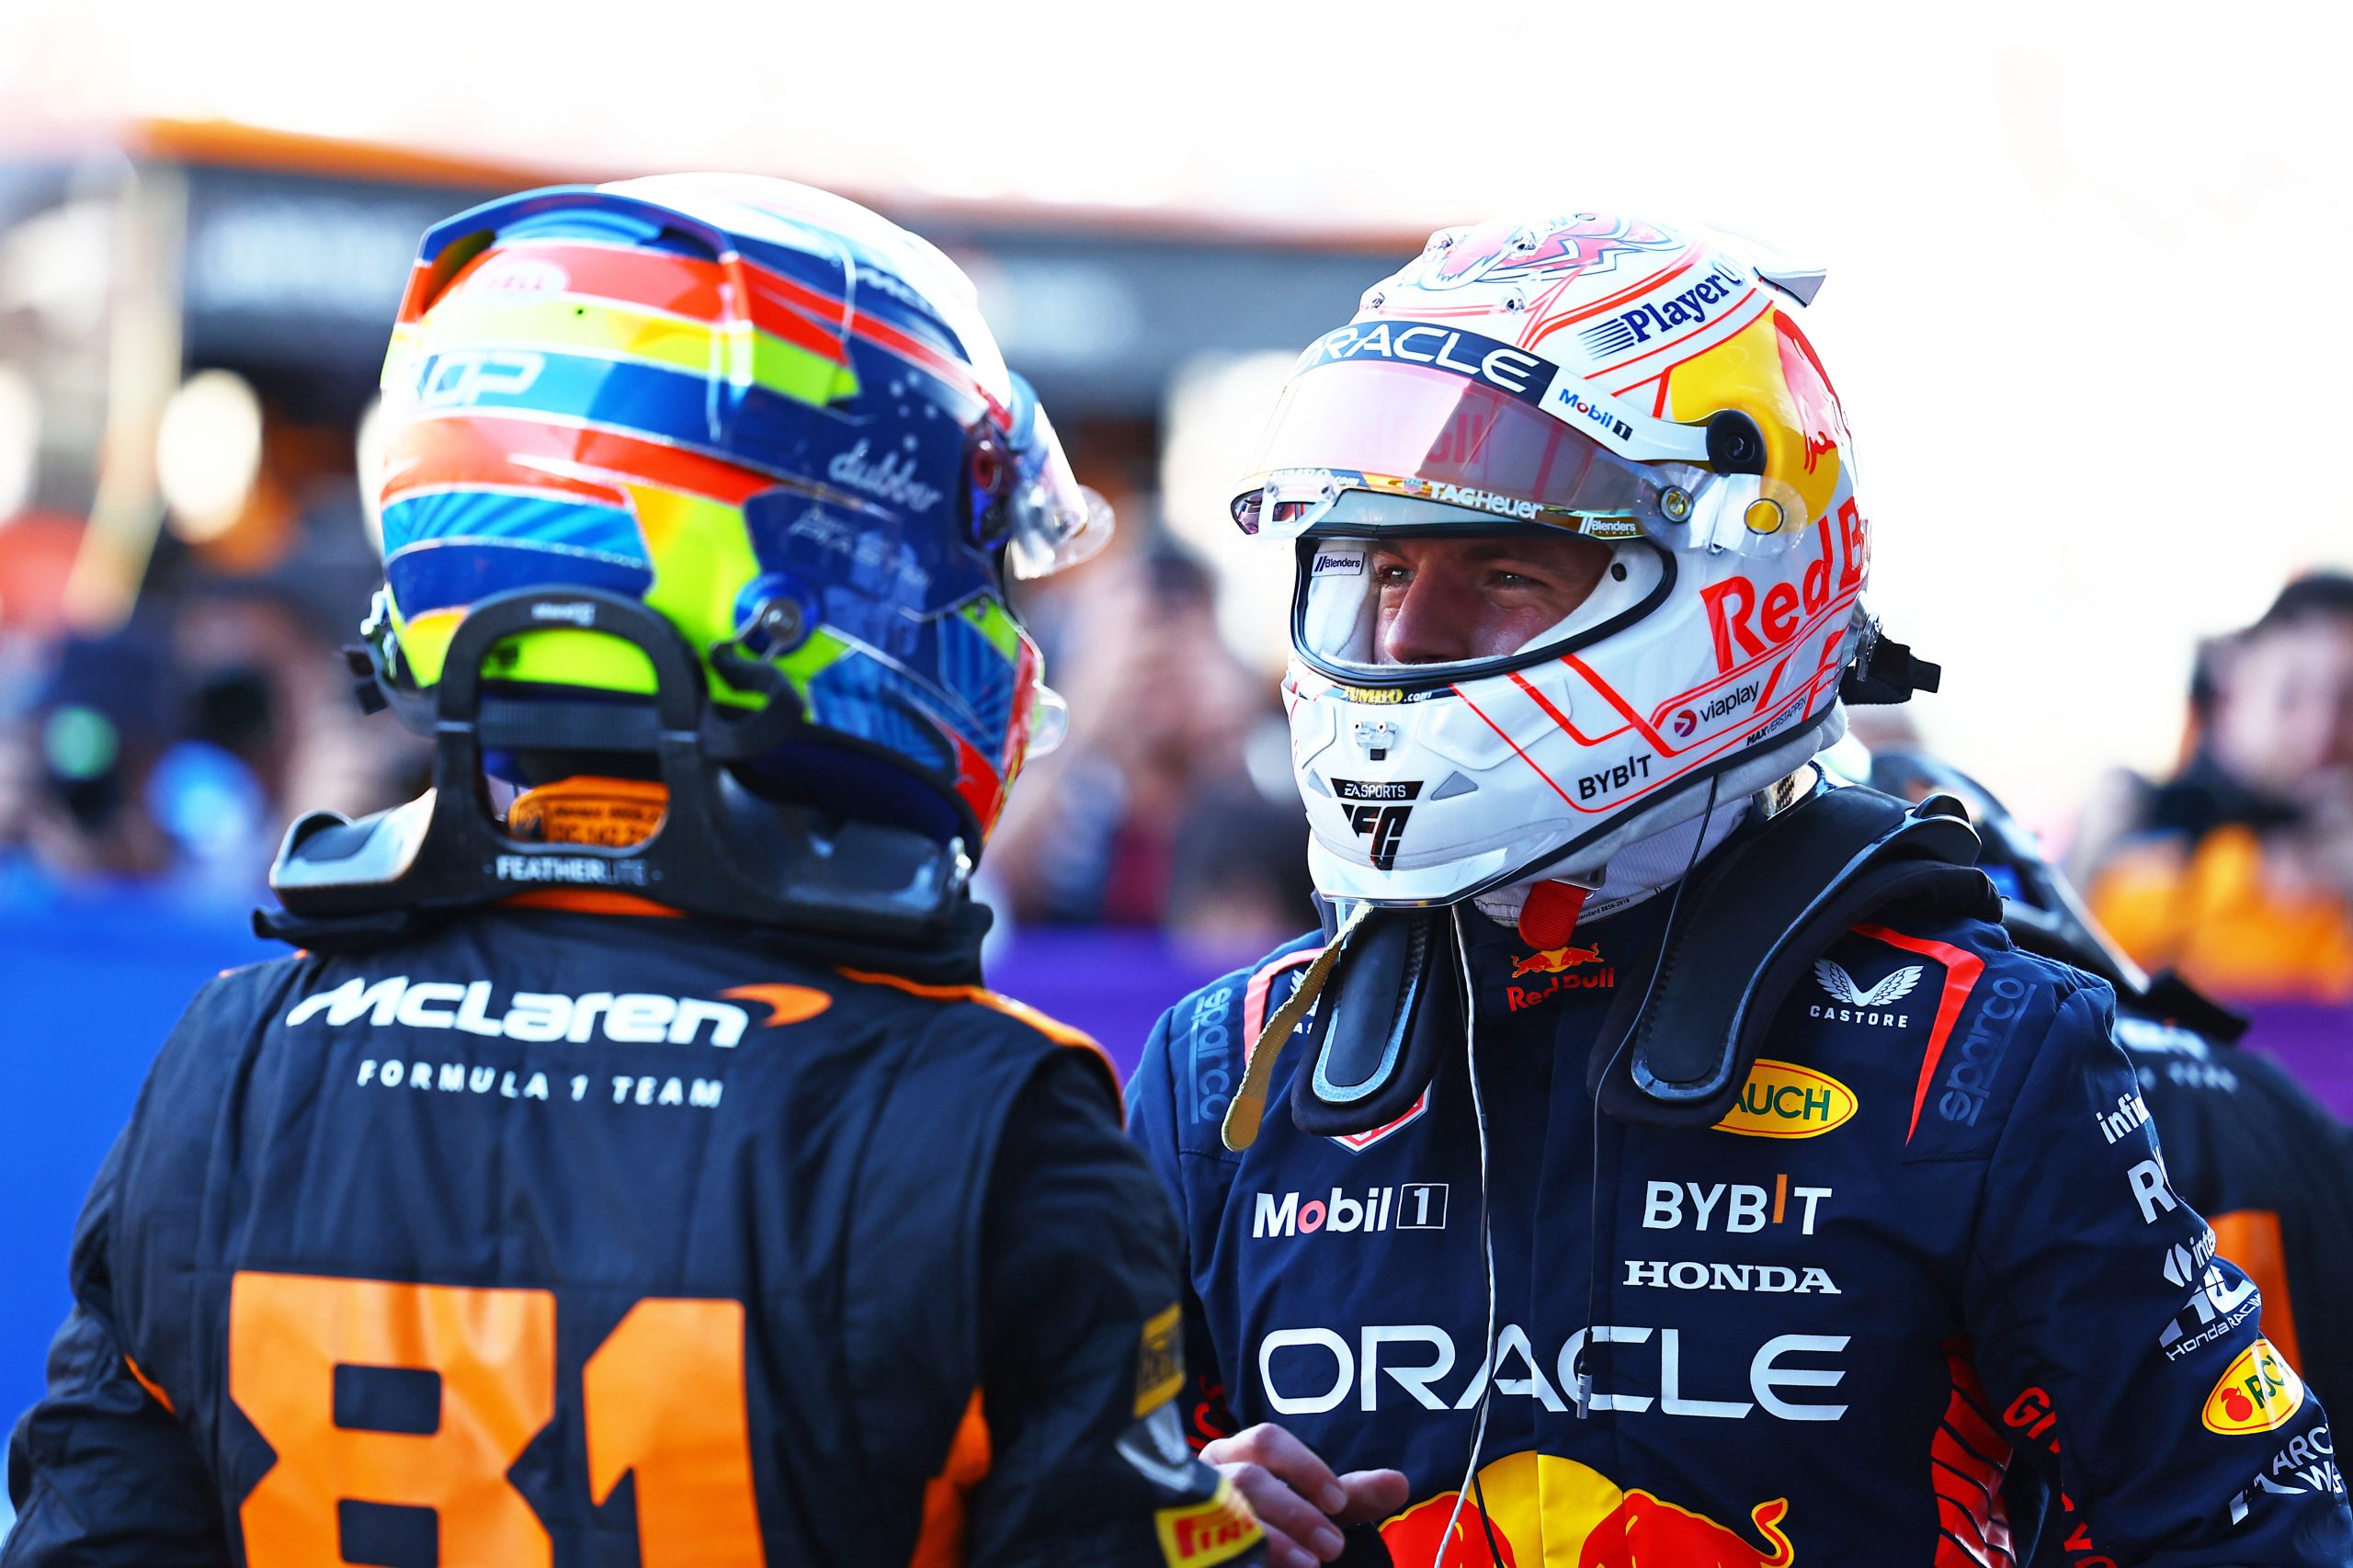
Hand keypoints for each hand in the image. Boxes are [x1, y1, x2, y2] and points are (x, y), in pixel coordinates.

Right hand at [1201, 1422, 1409, 1567]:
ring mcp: (1190, 1511)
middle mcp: (1208, 1476)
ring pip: (1227, 1515)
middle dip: (1296, 1511)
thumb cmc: (1278, 1524)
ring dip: (1274, 1539)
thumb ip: (1353, 1496)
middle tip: (1333, 1546)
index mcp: (1236, 1452)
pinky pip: (1210, 1548)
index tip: (1339, 1501)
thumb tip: (1399, 1482)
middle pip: (1248, 1479)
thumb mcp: (1317, 1510)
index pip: (1265, 1440)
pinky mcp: (1185, 1546)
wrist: (1236, 1555)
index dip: (1304, 1467)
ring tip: (1310, 1564)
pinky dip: (1248, 1556)